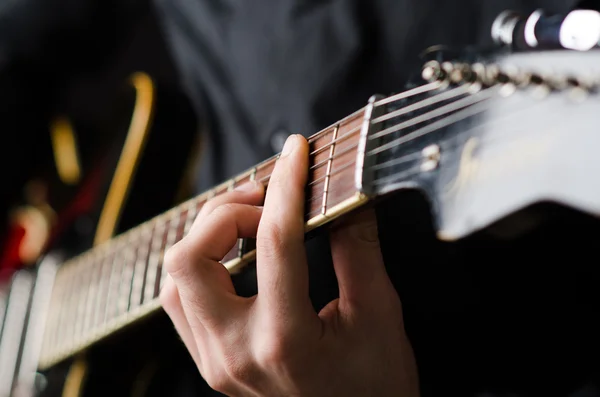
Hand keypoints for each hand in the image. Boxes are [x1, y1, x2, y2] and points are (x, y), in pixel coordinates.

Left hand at [160, 134, 419, 395]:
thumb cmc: (375, 385)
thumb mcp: (379, 313)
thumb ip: (359, 248)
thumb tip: (348, 194)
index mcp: (286, 340)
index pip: (275, 241)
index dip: (288, 184)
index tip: (295, 153)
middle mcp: (236, 352)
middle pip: (191, 257)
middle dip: (226, 212)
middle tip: (267, 199)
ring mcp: (215, 360)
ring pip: (176, 278)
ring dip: (208, 237)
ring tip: (250, 223)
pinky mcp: (210, 361)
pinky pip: (180, 301)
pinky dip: (200, 267)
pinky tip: (235, 258)